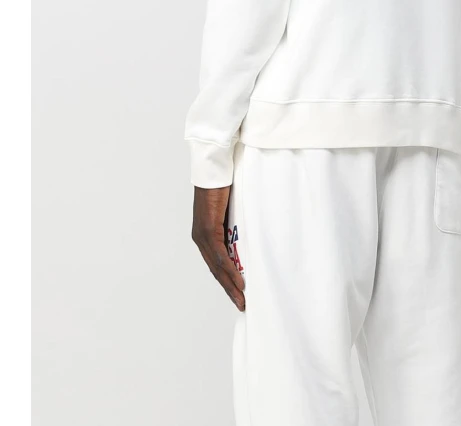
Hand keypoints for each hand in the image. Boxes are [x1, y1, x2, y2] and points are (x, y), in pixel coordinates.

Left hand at [192, 186, 245, 311]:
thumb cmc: (222, 185)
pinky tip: (239, 281)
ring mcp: (203, 235)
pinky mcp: (208, 229)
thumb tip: (247, 232)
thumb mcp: (229, 209)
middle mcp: (200, 238)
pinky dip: (230, 270)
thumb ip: (233, 223)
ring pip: (217, 267)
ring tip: (241, 299)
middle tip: (240, 304)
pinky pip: (220, 255)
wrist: (213, 169)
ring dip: (230, 284)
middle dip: (228, 288)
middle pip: (215, 270)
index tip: (236, 292)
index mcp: (204, 234)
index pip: (215, 263)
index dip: (225, 279)